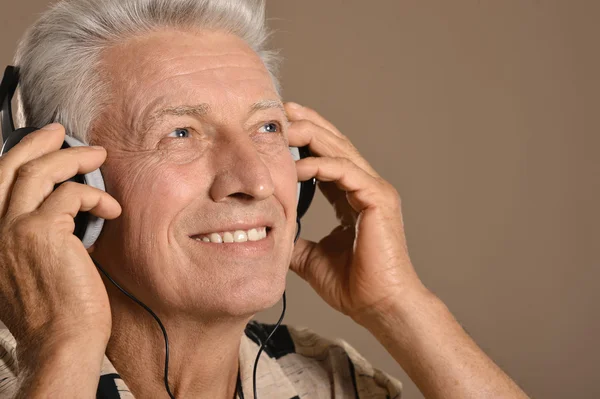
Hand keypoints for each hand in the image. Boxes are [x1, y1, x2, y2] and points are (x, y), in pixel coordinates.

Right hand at [0, 124, 120, 356]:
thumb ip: (34, 239)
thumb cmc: (56, 312)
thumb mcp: (32, 269)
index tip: (43, 144)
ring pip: (39, 172)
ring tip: (99, 157)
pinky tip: (111, 209)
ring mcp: (11, 230)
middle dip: (39, 143)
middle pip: (9, 167)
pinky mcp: (41, 233)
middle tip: (64, 133)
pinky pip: (72, 195)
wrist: (61, 343)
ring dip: (73, 159)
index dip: (19, 157)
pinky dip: (96, 196)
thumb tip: (63, 213)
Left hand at [286, 103, 424, 321]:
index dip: (305, 139)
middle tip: (281, 111)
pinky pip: (347, 172)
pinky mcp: (379, 199)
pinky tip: (297, 166)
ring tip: (285, 126)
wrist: (379, 306)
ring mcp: (374, 191)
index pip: (327, 157)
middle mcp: (366, 187)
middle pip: (334, 144)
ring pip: (341, 150)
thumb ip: (296, 239)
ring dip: (311, 135)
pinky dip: (321, 166)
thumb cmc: (353, 285)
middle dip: (307, 125)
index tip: (279, 128)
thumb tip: (275, 235)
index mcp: (352, 196)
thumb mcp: (312, 257)